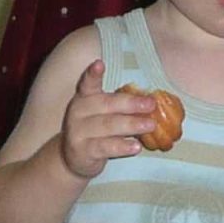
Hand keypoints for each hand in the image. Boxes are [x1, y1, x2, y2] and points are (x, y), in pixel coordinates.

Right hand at [58, 59, 158, 179]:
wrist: (72, 159)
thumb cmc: (94, 132)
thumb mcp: (102, 114)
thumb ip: (119, 106)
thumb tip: (150, 102)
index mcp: (84, 98)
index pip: (88, 83)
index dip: (93, 74)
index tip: (99, 64)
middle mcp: (78, 112)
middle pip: (106, 104)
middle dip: (131, 104)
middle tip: (151, 104)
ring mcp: (78, 132)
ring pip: (108, 126)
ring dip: (131, 124)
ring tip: (150, 125)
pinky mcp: (83, 151)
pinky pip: (106, 147)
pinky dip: (122, 146)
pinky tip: (136, 147)